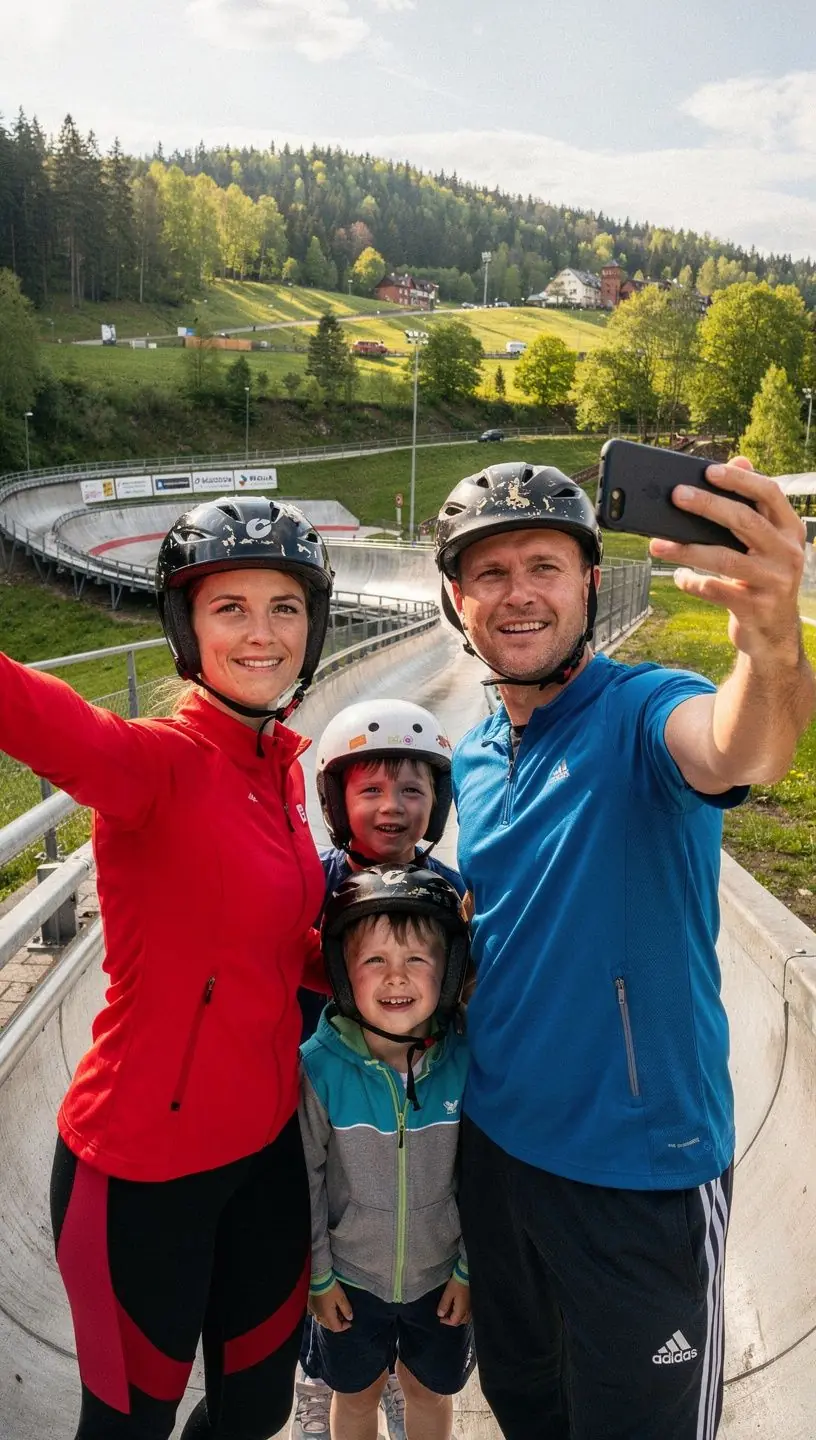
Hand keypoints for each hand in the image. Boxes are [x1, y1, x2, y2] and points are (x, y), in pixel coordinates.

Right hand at [310, 1282, 353, 1332]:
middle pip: (329, 1326)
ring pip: (322, 1321)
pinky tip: (327, 1308)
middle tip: (344, 1316)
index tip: (350, 1321)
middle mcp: (319, 1316)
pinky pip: (317, 1315)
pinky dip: (323, 1315)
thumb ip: (346, 1309)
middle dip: (337, 1323)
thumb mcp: (341, 1297)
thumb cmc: (331, 1288)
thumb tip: (350, 1318)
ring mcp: (313, 1311)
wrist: (318, 1278)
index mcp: (327, 1316)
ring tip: (336, 1312)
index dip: (344, 1326)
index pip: (336, 1328)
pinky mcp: (310, 1306)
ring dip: (330, 1320)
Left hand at [437, 1276, 470, 1325]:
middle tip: (444, 1315)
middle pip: (460, 1322)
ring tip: (449, 1311)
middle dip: (451, 1320)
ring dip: (456, 1317)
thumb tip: (440, 1314)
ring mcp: (471, 1307)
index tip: (439, 1318)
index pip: (454, 1322)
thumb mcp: (448, 1293)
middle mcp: (468, 1311)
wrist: (467, 1274)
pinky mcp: (472, 1303)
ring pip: (464, 1318)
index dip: (445, 1321)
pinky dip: (461, 1313)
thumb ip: (444, 1305)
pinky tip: (456, 1307)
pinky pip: (467, 1313)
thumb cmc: (457, 1284)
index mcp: (461, 1310)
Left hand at [649, 458, 805, 665]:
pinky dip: (693, 583)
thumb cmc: (762, 578)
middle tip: (676, 495)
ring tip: (657, 544)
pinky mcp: (755, 607)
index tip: (709, 470)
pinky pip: (716, 590)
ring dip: (686, 549)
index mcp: (790, 530)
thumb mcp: (765, 543)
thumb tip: (740, 459)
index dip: (740, 479)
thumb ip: (752, 505)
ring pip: (724, 558)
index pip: (769, 493)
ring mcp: (774, 581)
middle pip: (744, 521)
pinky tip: (678, 576)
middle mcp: (787, 553)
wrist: (774, 634)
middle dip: (707, 505)